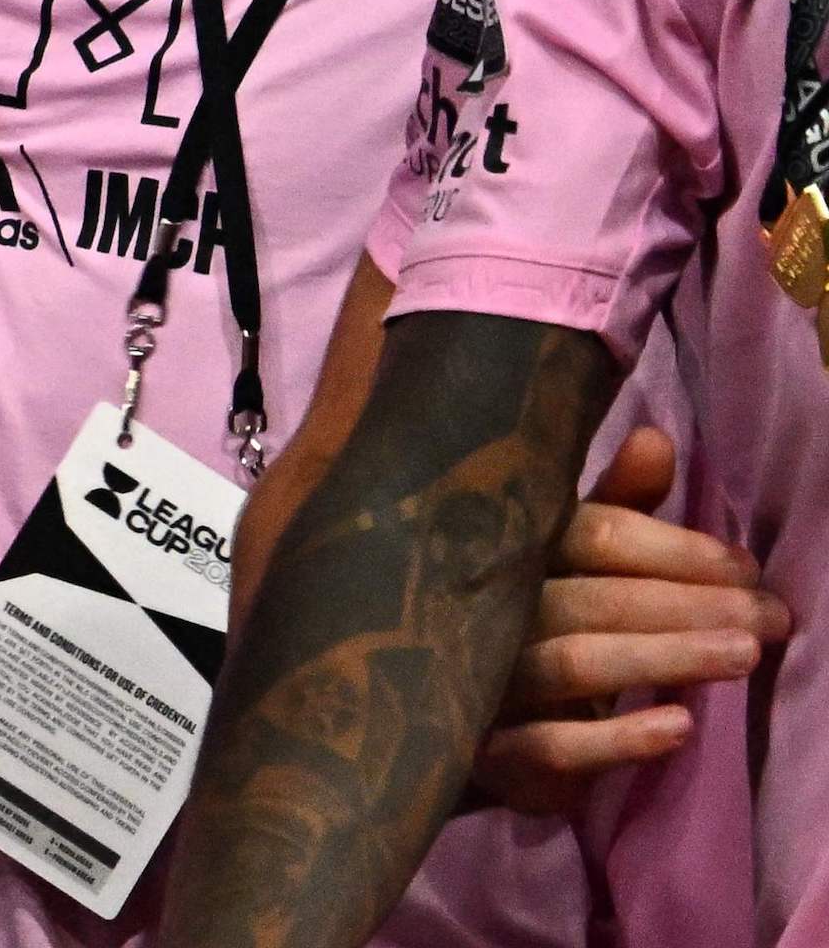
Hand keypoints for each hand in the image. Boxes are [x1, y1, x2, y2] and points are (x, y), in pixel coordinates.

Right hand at [477, 426, 788, 810]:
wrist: (418, 707)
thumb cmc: (518, 619)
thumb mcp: (558, 555)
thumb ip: (615, 507)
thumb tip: (655, 438)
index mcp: (507, 547)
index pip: (595, 535)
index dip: (677, 549)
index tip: (747, 569)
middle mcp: (486, 606)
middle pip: (594, 599)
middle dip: (692, 606)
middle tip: (773, 619)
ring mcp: (479, 679)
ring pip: (574, 664)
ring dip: (665, 657)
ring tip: (745, 657)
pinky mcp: (485, 752)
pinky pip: (549, 746)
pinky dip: (617, 739)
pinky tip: (681, 728)